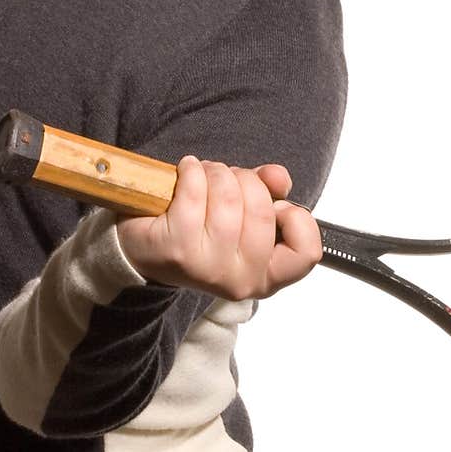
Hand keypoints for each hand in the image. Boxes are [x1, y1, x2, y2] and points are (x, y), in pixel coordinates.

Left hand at [115, 155, 321, 299]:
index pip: (306, 252)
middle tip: (228, 181)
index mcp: (264, 276)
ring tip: (205, 175)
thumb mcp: (243, 215)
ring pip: (230, 198)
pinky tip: (186, 171)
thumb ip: (269, 194)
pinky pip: (195, 193)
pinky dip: (191, 171)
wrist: (144, 249)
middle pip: (263, 210)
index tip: (277, 207)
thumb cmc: (199, 231)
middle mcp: (239, 280)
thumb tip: (278, 177)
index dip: (296, 218)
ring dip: (216, 172)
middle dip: (246, 180)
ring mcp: (207, 268)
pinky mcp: (177, 249)